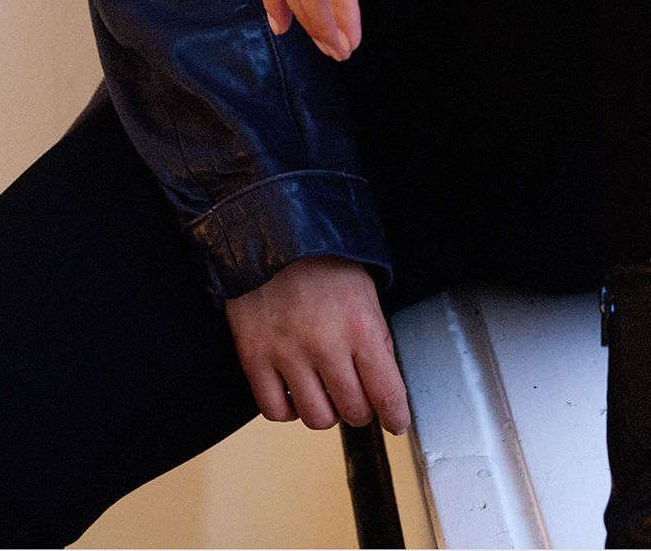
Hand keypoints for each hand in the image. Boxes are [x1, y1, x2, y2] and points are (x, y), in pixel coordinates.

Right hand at [225, 254, 410, 434]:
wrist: (270, 231)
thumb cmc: (320, 257)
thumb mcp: (364, 288)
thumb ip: (375, 334)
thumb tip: (383, 378)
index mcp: (360, 325)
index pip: (386, 391)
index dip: (395, 415)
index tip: (396, 420)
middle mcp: (325, 344)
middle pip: (353, 411)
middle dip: (361, 409)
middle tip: (357, 395)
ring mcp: (287, 353)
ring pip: (316, 418)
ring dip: (325, 412)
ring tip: (325, 391)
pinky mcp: (255, 356)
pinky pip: (275, 410)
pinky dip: (288, 409)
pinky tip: (294, 390)